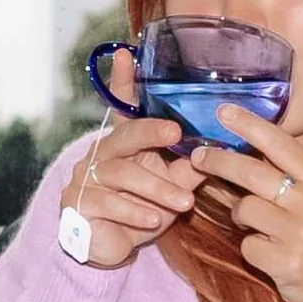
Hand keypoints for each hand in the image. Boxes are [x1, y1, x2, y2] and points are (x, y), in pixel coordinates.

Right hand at [63, 50, 198, 270]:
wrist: (111, 249)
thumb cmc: (143, 210)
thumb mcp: (171, 185)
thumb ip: (190, 166)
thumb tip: (223, 147)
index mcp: (124, 143)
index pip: (123, 106)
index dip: (123, 79)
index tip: (128, 52)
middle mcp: (101, 153)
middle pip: (126, 135)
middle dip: (152, 132)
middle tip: (177, 134)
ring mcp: (86, 177)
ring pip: (122, 174)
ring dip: (157, 188)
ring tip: (184, 204)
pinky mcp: (79, 203)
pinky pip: (109, 202)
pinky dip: (134, 212)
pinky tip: (153, 221)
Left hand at [192, 110, 302, 301]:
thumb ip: (289, 176)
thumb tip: (244, 151)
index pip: (279, 143)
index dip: (249, 125)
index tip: (223, 110)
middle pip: (251, 172)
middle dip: (218, 161)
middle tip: (198, 158)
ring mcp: (298, 231)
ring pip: (244, 209)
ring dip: (240, 216)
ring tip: (257, 225)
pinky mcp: (286, 261)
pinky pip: (247, 245)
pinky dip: (251, 249)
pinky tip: (270, 254)